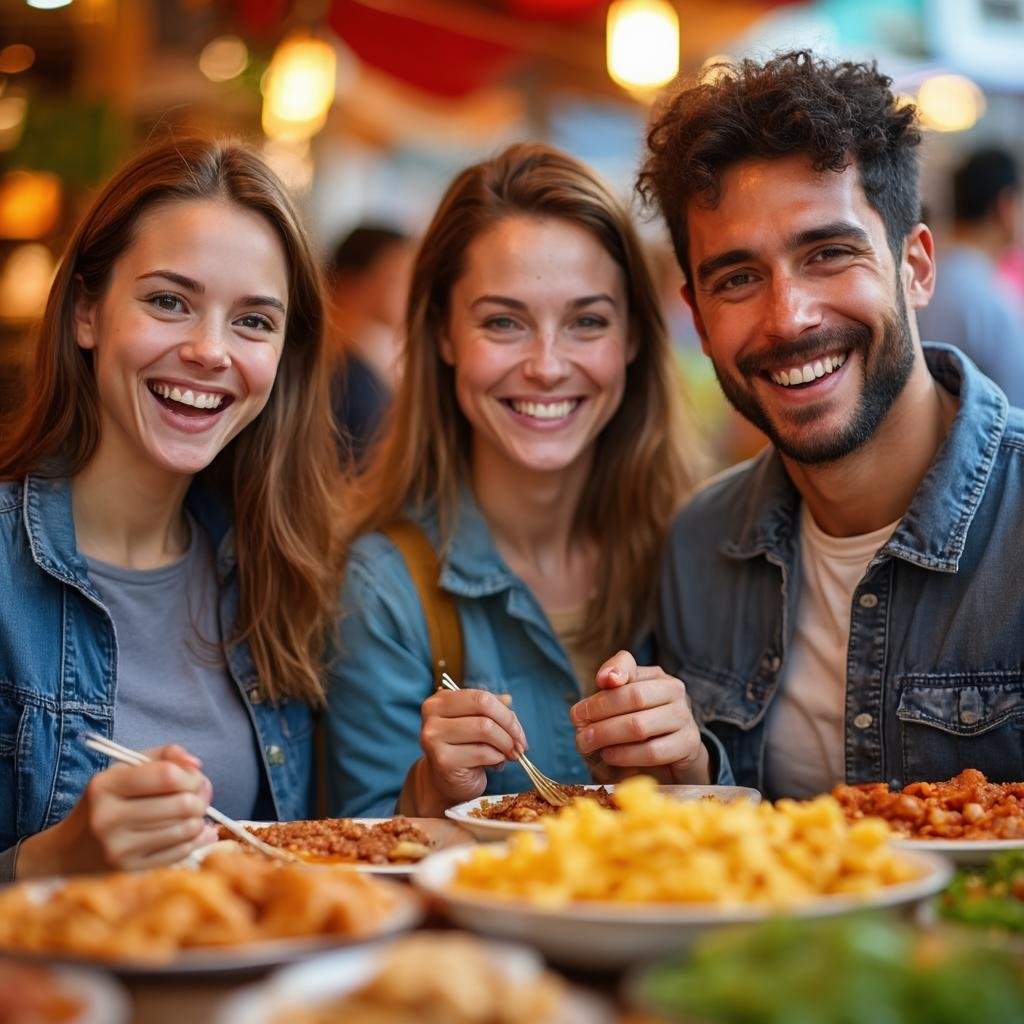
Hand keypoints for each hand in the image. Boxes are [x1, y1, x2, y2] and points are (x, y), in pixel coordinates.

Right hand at [16, 744, 216, 878]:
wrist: (69, 850)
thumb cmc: (108, 801)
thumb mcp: (127, 769)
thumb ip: (165, 756)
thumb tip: (196, 764)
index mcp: (105, 786)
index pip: (167, 776)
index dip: (191, 776)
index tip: (194, 777)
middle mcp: (107, 818)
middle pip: (182, 804)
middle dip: (201, 797)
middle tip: (199, 796)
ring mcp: (117, 848)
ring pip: (186, 829)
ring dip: (199, 819)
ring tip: (193, 813)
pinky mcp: (129, 870)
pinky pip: (180, 853)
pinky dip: (194, 840)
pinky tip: (191, 832)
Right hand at [416, 688, 526, 810]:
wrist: (445, 783)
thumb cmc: (464, 749)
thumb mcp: (477, 723)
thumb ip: (491, 709)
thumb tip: (508, 700)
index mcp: (441, 700)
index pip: (481, 697)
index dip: (506, 713)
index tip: (518, 730)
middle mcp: (432, 714)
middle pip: (483, 708)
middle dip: (509, 727)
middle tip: (520, 744)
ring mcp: (434, 736)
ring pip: (485, 728)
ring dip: (505, 744)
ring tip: (509, 755)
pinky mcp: (442, 760)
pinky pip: (482, 753)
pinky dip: (497, 759)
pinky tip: (494, 765)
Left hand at [570, 650, 710, 783]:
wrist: (675, 754)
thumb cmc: (641, 722)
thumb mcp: (623, 702)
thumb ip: (611, 686)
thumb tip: (606, 678)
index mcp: (656, 675)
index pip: (628, 668)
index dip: (607, 677)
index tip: (584, 700)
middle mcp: (674, 691)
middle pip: (633, 697)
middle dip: (600, 713)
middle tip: (579, 730)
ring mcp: (684, 717)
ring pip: (640, 726)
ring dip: (607, 736)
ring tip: (588, 744)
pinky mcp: (688, 744)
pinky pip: (652, 751)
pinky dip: (625, 755)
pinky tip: (609, 756)